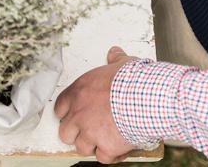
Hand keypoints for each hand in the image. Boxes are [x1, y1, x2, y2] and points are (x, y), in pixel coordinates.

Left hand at [55, 46, 139, 163]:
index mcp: (78, 92)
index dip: (67, 113)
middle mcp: (79, 114)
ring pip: (81, 147)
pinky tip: (118, 150)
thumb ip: (114, 60)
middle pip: (65, 132)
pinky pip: (102, 158)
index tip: (74, 115)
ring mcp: (91, 133)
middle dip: (75, 134)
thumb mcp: (122, 64)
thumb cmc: (134, 80)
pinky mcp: (106, 147)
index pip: (60, 107)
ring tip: (104, 140)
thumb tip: (114, 52)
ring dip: (92, 146)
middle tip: (88, 131)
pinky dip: (110, 156)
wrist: (146, 98)